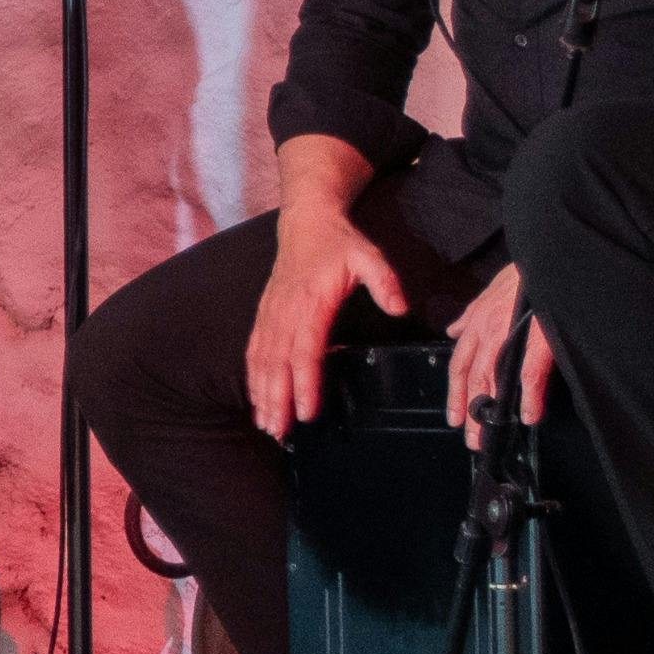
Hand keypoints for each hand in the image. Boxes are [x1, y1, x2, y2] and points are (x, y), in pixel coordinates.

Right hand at [245, 208, 405, 434]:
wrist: (306, 221)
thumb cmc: (337, 242)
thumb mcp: (369, 256)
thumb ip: (384, 282)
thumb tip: (399, 309)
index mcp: (310, 304)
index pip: (305, 352)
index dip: (304, 384)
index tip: (307, 412)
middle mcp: (286, 313)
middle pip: (277, 365)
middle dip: (277, 401)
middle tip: (279, 432)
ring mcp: (272, 314)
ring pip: (262, 361)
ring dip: (262, 394)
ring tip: (267, 425)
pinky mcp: (265, 314)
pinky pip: (255, 350)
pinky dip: (253, 376)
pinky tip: (256, 397)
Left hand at [443, 265, 559, 443]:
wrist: (550, 256)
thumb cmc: (526, 274)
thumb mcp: (492, 291)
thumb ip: (472, 314)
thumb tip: (454, 329)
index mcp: (479, 320)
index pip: (460, 362)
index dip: (455, 391)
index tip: (454, 415)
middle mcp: (488, 329)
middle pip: (471, 378)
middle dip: (468, 410)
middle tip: (470, 438)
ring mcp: (511, 335)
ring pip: (493, 380)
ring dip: (490, 413)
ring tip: (490, 436)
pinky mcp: (538, 340)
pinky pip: (529, 375)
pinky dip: (530, 398)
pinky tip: (530, 416)